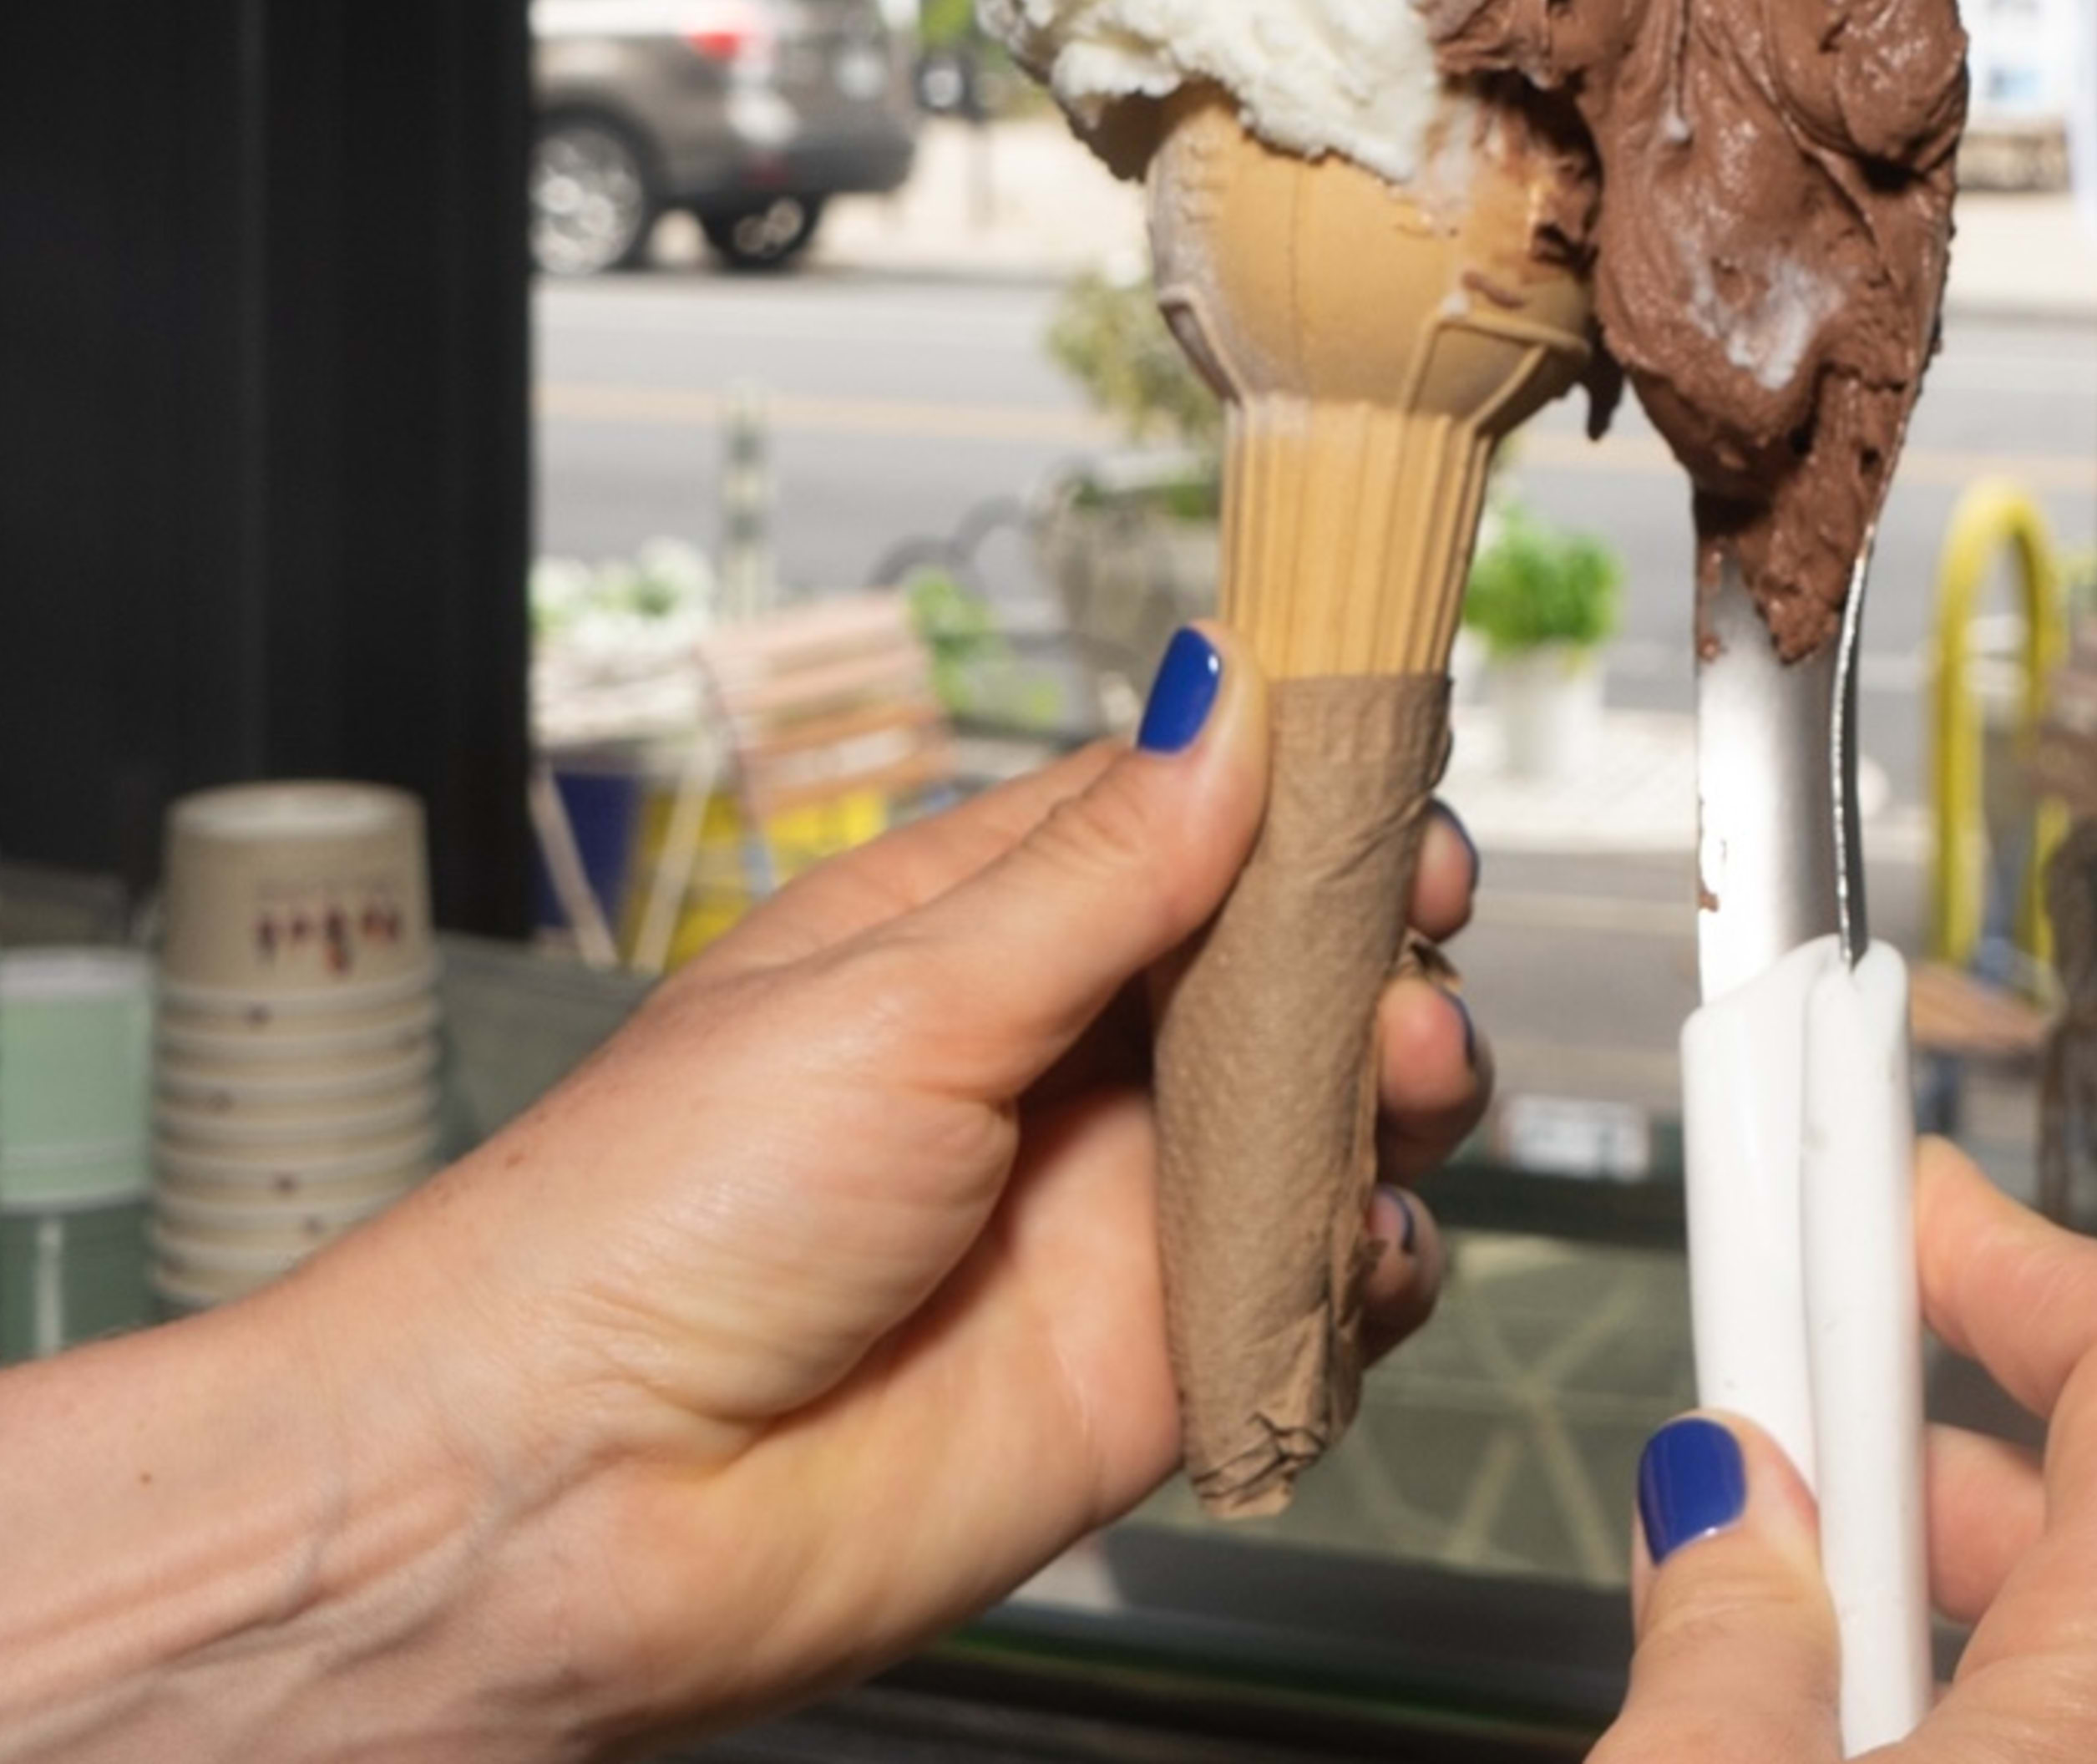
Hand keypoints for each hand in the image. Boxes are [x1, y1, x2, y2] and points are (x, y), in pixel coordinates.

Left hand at [79, 628, 1487, 1758]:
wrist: (576, 1506)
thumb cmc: (654, 1220)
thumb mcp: (898, 999)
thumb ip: (1100, 872)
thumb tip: (1224, 693)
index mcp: (980, 934)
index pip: (1185, 817)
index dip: (1300, 790)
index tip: (1392, 770)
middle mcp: (1065, 1059)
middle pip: (1286, 963)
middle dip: (1377, 935)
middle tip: (1417, 926)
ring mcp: (1118, 1208)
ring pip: (1329, 1117)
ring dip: (1403, 1081)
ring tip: (1408, 1066)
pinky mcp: (1160, 1359)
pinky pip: (1319, 1293)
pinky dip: (1378, 1266)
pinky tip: (1365, 1244)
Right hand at [1596, 1142, 2096, 1762]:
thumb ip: (1725, 1628)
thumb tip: (1720, 1491)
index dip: (2006, 1240)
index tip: (1864, 1173)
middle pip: (2081, 1479)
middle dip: (1892, 1402)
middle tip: (1741, 1374)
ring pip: (2040, 1616)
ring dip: (1877, 1553)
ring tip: (1713, 1563)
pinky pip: (2016, 1722)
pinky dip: (1900, 1668)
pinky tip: (1764, 1697)